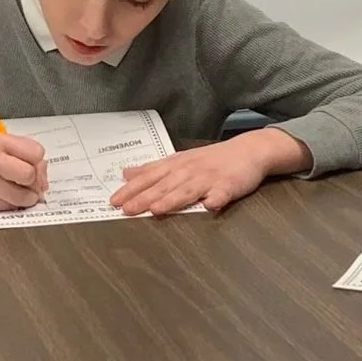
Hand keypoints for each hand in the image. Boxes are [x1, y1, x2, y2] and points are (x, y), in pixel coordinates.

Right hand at [0, 132, 46, 210]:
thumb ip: (23, 152)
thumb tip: (43, 174)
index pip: (36, 153)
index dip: (38, 162)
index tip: (35, 165)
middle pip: (30, 175)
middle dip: (34, 180)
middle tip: (28, 181)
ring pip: (22, 197)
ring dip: (27, 197)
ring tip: (19, 191)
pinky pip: (9, 207)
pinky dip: (12, 204)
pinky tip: (4, 195)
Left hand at [112, 134, 281, 215]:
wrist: (247, 150)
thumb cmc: (211, 159)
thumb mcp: (179, 160)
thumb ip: (152, 169)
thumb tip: (126, 173)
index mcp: (176, 166)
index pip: (149, 177)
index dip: (132, 189)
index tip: (114, 201)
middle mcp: (189, 171)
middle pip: (164, 186)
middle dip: (145, 198)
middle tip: (127, 210)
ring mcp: (209, 178)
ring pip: (188, 190)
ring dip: (173, 199)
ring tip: (158, 210)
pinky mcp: (229, 185)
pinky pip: (222, 193)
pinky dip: (216, 199)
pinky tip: (210, 206)